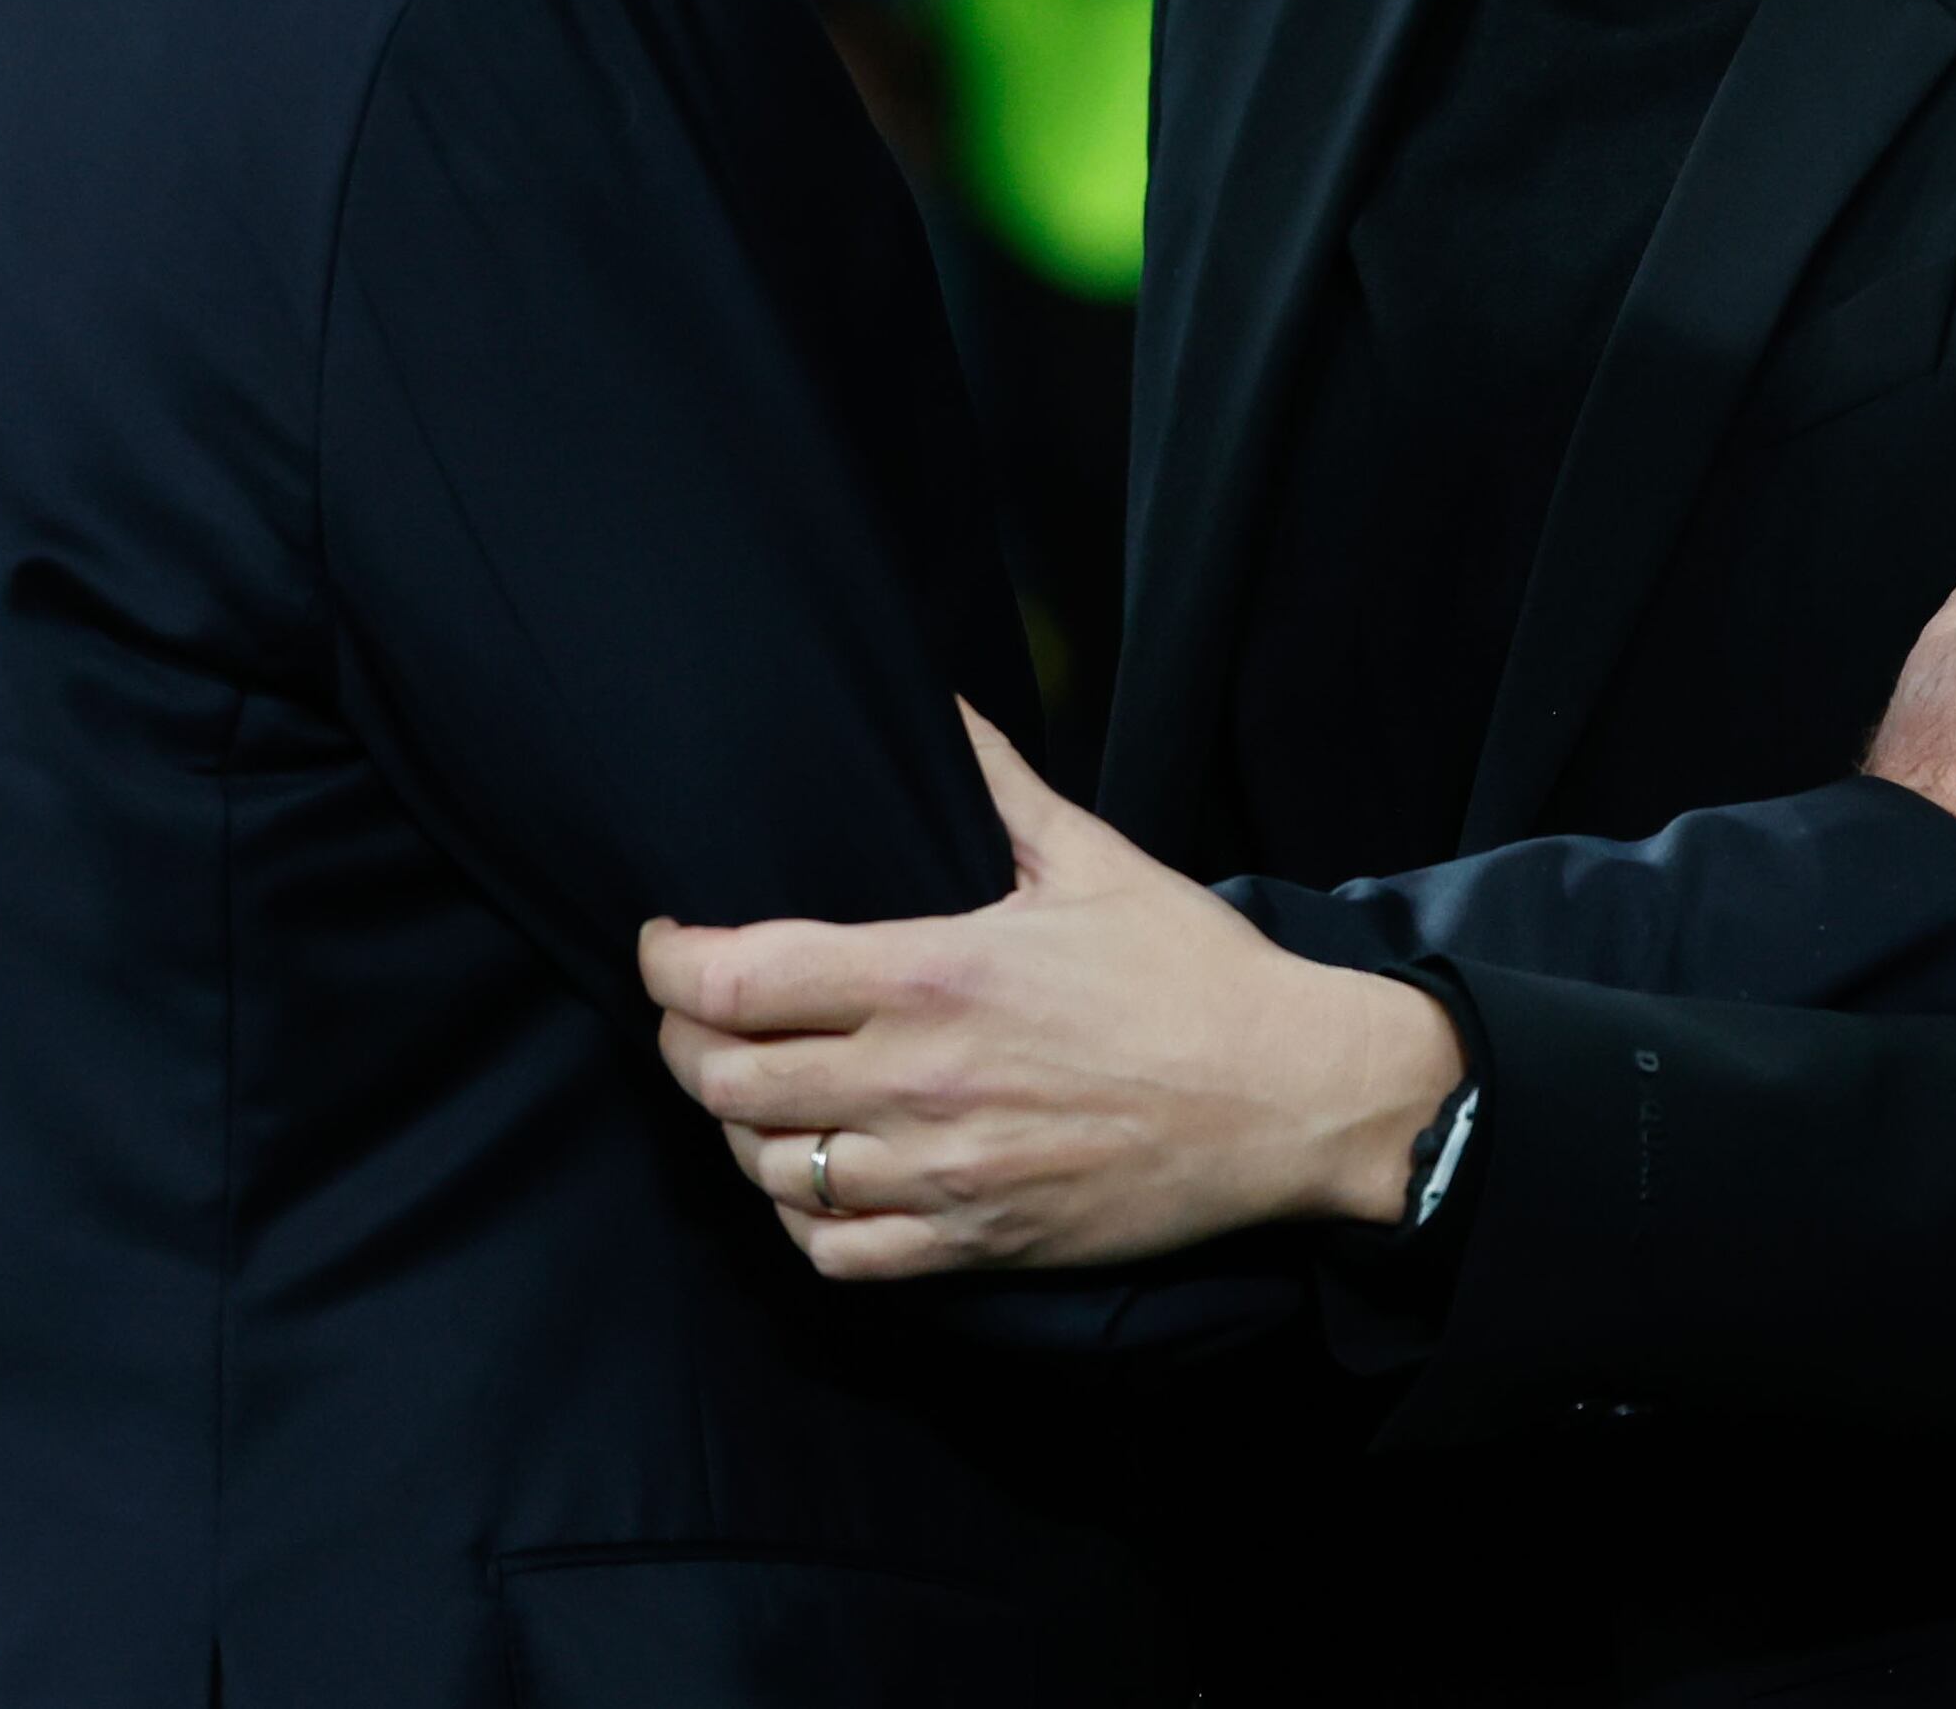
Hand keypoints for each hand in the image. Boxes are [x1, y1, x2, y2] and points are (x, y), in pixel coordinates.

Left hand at [639, 707, 1464, 1282]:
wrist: (1290, 1100)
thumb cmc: (1192, 974)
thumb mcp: (1091, 858)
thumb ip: (994, 782)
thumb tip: (938, 702)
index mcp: (936, 974)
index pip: (736, 979)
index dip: (668, 962)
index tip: (664, 942)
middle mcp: (920, 1081)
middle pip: (723, 1080)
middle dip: (680, 1042)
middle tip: (691, 1014)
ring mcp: (943, 1174)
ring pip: (766, 1171)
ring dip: (737, 1129)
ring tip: (750, 1089)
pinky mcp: (974, 1244)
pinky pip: (834, 1254)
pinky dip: (800, 1217)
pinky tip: (814, 1177)